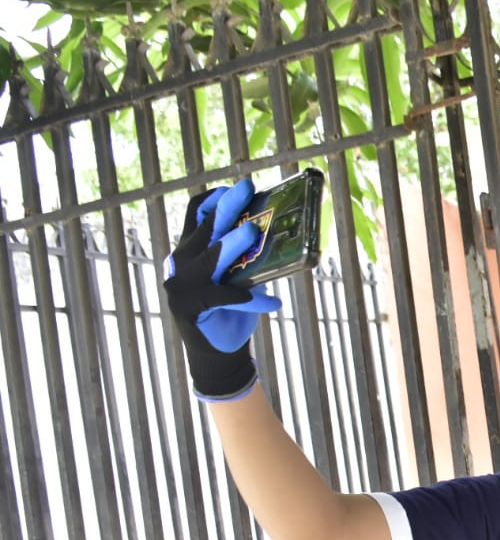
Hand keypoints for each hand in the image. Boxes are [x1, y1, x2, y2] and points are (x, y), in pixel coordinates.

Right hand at [164, 178, 281, 401]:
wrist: (217, 351)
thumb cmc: (231, 310)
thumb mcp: (238, 278)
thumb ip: (246, 259)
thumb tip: (279, 235)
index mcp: (191, 249)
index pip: (196, 213)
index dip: (214, 198)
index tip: (236, 188)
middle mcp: (182, 261)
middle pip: (207, 228)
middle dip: (228, 207)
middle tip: (248, 188)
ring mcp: (181, 283)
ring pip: (212, 257)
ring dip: (234, 243)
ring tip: (253, 232)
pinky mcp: (188, 307)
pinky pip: (222, 297)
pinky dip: (247, 299)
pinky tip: (271, 302)